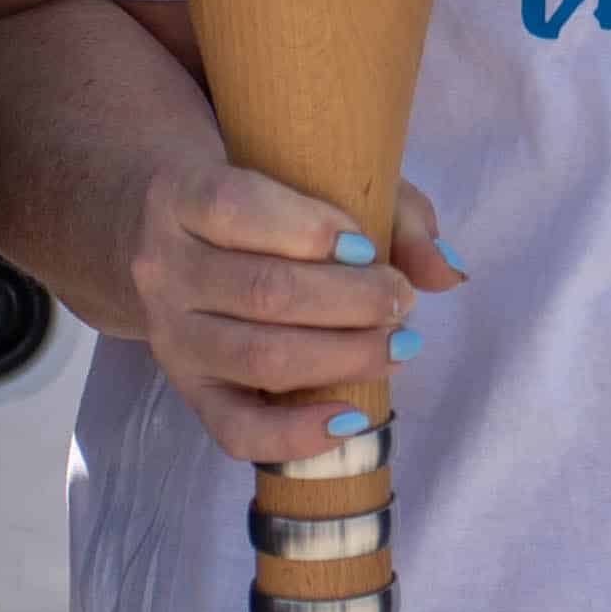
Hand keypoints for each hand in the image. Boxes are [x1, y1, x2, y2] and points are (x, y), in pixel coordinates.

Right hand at [129, 164, 465, 469]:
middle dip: (350, 302)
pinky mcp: (187, 391)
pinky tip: (352, 417)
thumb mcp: (319, 177)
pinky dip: (297, 434)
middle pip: (262, 293)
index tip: (366, 245)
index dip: (309, 230)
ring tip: (397, 345)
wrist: (166, 238)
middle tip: (401, 301)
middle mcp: (163, 269)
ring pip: (257, 357)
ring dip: (342, 357)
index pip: (235, 209)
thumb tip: (447, 272)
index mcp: (181, 196)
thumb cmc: (263, 203)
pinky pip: (235, 429)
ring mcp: (170, 336)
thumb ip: (391, 212)